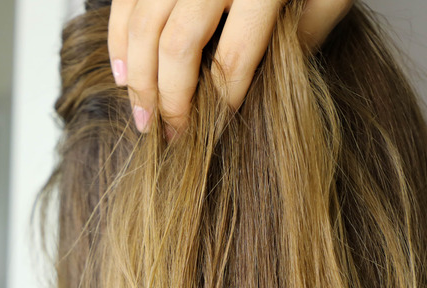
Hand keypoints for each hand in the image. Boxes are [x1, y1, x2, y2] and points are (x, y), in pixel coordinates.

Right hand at [108, 0, 353, 132]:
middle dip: (168, 100)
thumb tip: (271, 82)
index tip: (215, 129)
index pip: (232, 58)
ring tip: (141, 116)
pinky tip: (122, 71)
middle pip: (176, 47)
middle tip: (168, 136)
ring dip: (136, 78)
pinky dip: (118, 39)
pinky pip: (125, 2)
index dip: (220, 102)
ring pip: (143, 27)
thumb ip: (308, 31)